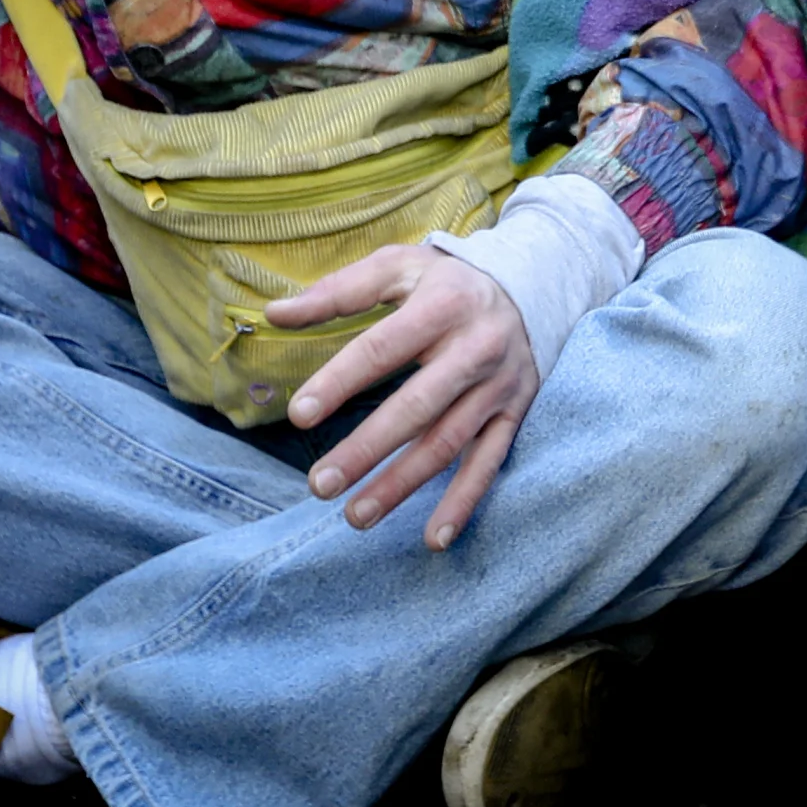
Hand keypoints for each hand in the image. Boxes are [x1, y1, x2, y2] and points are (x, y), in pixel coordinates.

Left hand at [272, 242, 538, 547]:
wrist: (532, 288)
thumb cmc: (446, 282)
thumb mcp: (398, 267)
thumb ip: (337, 291)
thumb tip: (275, 313)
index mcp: (443, 305)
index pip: (383, 348)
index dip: (340, 382)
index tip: (299, 416)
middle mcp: (476, 348)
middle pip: (417, 407)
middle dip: (367, 449)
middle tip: (319, 485)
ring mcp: (499, 386)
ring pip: (448, 443)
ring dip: (402, 484)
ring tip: (355, 516)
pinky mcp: (515, 413)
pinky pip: (489, 464)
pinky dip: (464, 503)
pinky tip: (434, 539)